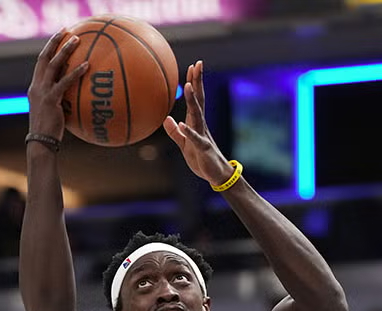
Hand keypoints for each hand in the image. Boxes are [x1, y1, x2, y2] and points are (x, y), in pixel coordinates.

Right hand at [27, 31, 87, 140]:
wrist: (41, 142)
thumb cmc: (50, 131)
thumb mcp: (53, 112)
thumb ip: (60, 100)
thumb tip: (77, 96)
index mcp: (35, 88)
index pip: (41, 63)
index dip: (49, 48)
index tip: (58, 37)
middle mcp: (36, 86)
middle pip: (44, 58)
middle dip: (54, 42)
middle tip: (66, 30)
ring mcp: (42, 92)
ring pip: (53, 65)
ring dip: (65, 51)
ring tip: (77, 40)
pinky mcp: (50, 100)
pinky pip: (64, 82)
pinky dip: (75, 72)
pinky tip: (87, 66)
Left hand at [164, 61, 233, 186]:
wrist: (216, 174)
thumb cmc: (200, 158)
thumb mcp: (183, 145)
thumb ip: (174, 133)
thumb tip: (166, 119)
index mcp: (196, 122)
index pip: (196, 98)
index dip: (194, 82)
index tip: (193, 66)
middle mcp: (201, 125)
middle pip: (199, 99)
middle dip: (198, 82)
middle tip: (198, 64)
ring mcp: (203, 135)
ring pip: (197, 114)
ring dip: (192, 100)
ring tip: (188, 85)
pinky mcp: (203, 148)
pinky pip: (195, 139)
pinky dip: (188, 132)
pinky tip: (181, 124)